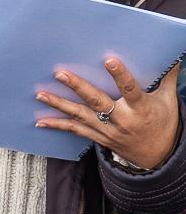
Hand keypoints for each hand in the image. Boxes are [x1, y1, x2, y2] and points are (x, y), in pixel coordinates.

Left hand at [35, 58, 180, 168]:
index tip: (109, 60)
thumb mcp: (169, 100)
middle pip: (98, 102)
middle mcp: (122, 120)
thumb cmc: (164, 123)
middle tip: (60, 74)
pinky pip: (76, 130)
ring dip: (60, 105)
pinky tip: (41, 120)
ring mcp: (108, 131)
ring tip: (41, 94)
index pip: (130, 89)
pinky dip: (58, 125)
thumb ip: (167, 76)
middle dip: (78, 87)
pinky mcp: (99, 138)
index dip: (120, 75)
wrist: (159, 159)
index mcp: (140, 108)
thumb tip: (174, 54)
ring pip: (81, 116)